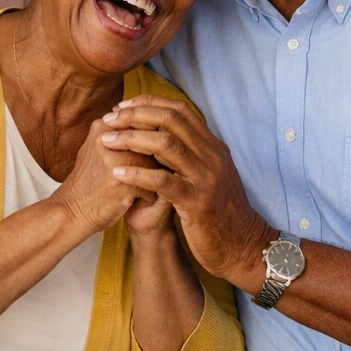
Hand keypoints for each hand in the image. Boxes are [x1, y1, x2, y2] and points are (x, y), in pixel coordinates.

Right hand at [49, 117, 158, 234]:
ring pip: (156, 163)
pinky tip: (136, 202)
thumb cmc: (88, 182)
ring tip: (141, 189)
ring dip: (154, 179)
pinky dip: (149, 196)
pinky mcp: (123, 181)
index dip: (151, 142)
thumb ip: (118, 135)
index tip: (147, 160)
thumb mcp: (97, 150)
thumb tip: (150, 123)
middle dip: (156, 161)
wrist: (71, 212)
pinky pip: (153, 184)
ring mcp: (115, 159)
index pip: (142, 123)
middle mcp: (108, 139)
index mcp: (102, 126)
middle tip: (150, 176)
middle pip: (151, 142)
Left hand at [99, 95, 271, 290]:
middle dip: (136, 115)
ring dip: (131, 139)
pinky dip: (138, 174)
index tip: (123, 106)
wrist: (243, 247)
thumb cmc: (220, 214)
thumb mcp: (210, 176)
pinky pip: (163, 181)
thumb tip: (161, 137)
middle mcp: (212, 156)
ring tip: (107, 141)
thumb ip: (192, 156)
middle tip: (110, 118)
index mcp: (213, 147)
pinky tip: (117, 173)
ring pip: (166, 144)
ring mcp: (206, 177)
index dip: (149, 103)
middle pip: (171, 120)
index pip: (180, 110)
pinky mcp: (198, 202)